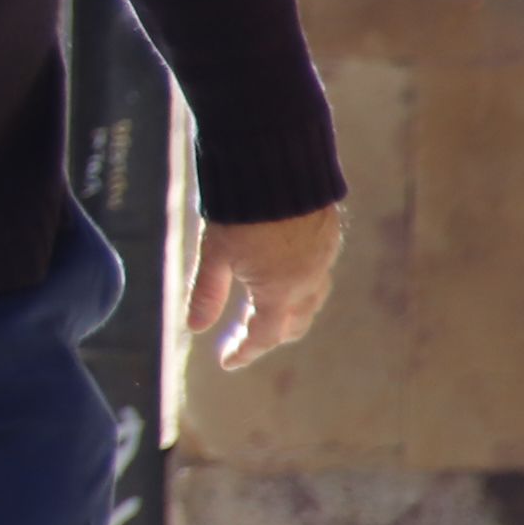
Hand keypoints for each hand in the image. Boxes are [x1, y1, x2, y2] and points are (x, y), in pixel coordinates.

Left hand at [189, 204, 341, 371]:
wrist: (276, 163)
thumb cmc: (240, 209)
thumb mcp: (215, 252)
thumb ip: (207, 293)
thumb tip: (194, 327)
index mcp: (280, 290)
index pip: (265, 336)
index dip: (245, 351)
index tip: (227, 361)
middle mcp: (309, 280)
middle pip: (294, 323)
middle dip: (271, 334)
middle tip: (243, 336)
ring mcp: (324, 257)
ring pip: (311, 299)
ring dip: (290, 310)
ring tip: (263, 308)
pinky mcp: (329, 235)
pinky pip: (319, 271)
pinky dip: (301, 283)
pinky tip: (283, 272)